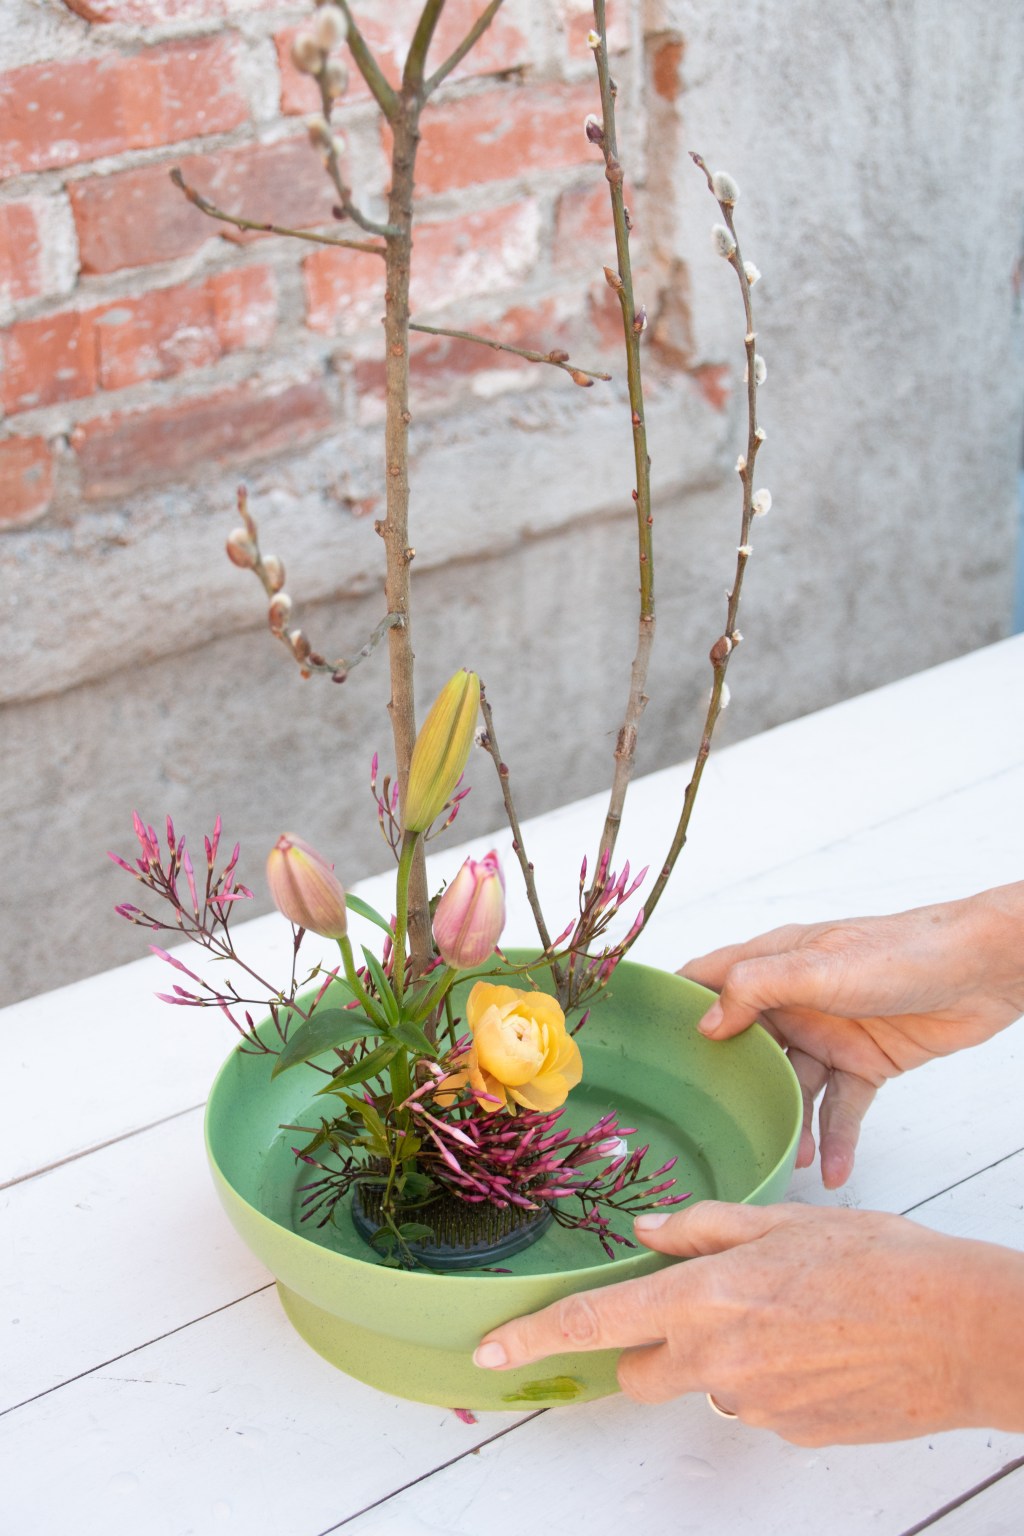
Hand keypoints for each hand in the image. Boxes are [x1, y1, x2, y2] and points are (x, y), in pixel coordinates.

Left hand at [473, 1202, 1023, 1445]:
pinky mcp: (793, 1435)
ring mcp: (755, 1407)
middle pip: (641, 1370)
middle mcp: (717, 1360)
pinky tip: (821, 1348)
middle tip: (711, 1304)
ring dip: (725, 1356)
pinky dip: (773, 1379)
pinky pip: (759, 1406)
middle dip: (653, 1345)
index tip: (488, 1352)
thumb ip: (704, 1228)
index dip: (532, 1337)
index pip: (594, 1323)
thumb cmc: (879, 1261)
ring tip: (793, 1318)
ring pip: (707, 1385)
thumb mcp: (785, 1220)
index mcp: (705, 1298)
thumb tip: (648, 1231)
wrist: (961, 1329)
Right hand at [680, 883, 1023, 1186]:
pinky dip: (833, 1140)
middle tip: (699, 1123)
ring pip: (792, 1086)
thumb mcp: (818, 966)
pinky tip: (829, 1171)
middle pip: (745, 1045)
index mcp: (775, 961)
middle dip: (725, 1084)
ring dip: (784, 1122)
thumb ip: (757, 989)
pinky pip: (840, 1108)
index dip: (675, 1004)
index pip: (708, 978)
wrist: (983, 969)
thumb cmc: (902, 950)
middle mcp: (795, 998)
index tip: (640, 1040)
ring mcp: (830, 1032)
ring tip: (779, 1158)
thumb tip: (706, 1025)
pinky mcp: (866, 1062)